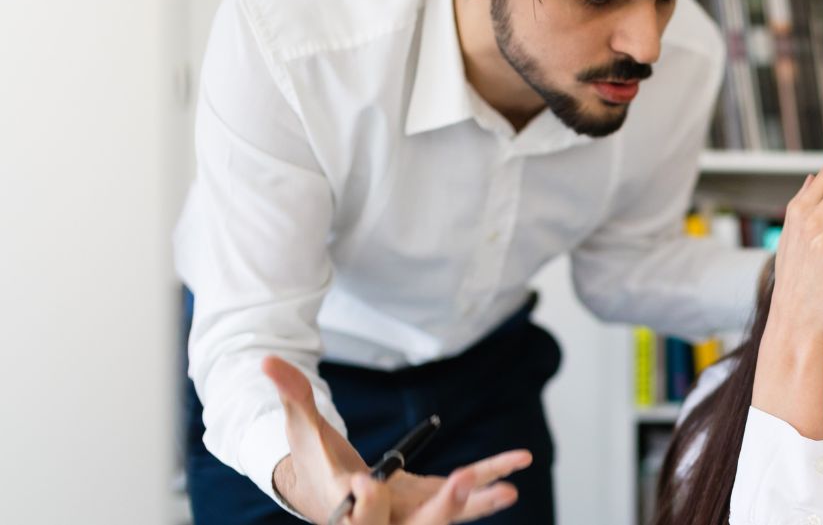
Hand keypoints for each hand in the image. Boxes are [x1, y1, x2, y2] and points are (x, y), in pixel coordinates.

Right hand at [263, 356, 532, 523]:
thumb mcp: (301, 424)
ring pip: (445, 514)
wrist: (328, 483)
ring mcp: (408, 512)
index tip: (364, 482)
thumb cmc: (313, 456)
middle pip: (414, 521)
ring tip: (509, 490)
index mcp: (346, 503)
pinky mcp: (427, 501)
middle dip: (441, 506)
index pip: (358, 508)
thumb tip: (264, 358)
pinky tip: (514, 470)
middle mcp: (382, 517)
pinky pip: (461, 496)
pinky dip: (486, 484)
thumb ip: (290, 393)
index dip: (363, 499)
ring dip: (476, 502)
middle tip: (462, 481)